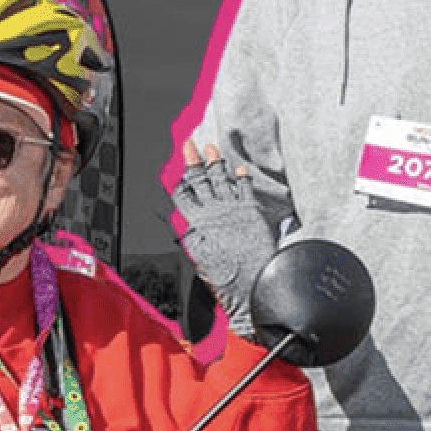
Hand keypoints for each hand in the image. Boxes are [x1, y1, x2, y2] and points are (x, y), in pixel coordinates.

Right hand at [169, 143, 274, 334]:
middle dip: (193, 161)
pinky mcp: (252, 211)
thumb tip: (185, 227)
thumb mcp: (200, 261)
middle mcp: (213, 213)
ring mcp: (233, 209)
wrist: (254, 285)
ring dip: (216, 162)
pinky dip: (242, 177)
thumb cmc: (227, 281)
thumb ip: (192, 240)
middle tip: (190, 144)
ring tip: (212, 148)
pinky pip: (245, 187)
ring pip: (221, 179)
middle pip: (200, 181)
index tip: (176, 170)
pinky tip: (240, 168)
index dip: (179, 181)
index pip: (183, 196)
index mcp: (197, 225)